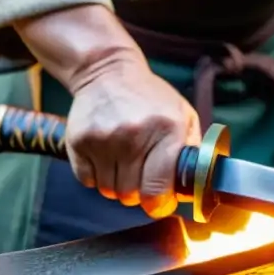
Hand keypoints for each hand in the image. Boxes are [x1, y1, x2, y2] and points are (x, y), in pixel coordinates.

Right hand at [14, 5, 200, 217]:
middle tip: (140, 176)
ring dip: (116, 184)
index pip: (157, 189)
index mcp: (166, 130)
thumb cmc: (150, 98)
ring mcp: (103, 138)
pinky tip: (104, 157)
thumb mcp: (183, 115)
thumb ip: (192, 151)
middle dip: (138, 192)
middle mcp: (133, 135)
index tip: (159, 201)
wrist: (107, 71)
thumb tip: (195, 188)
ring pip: (108, 190)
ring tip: (122, 162)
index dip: (159, 203)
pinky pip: (87, 181)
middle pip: (131, 194)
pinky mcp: (78, 141)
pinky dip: (96, 176)